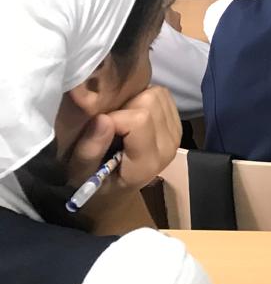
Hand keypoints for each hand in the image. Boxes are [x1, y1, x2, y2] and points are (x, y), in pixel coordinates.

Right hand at [66, 86, 181, 199]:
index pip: (139, 120)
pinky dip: (144, 98)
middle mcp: (168, 146)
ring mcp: (176, 133)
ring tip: (120, 119)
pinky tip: (132, 115)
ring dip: (135, 100)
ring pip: (158, 94)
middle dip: (125, 106)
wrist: (117, 189)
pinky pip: (163, 95)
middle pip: (150, 102)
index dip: (114, 117)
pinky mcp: (176, 123)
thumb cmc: (95, 182)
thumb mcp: (81, 174)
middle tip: (110, 122)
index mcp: (147, 161)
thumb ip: (90, 150)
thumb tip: (102, 119)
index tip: (98, 127)